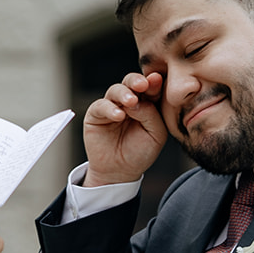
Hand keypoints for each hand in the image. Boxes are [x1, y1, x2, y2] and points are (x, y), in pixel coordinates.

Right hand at [82, 72, 167, 186]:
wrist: (120, 172)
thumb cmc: (140, 152)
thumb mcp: (155, 135)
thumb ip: (151, 115)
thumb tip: (137, 101)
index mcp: (147, 103)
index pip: (151, 87)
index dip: (154, 82)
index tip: (157, 80)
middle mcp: (129, 101)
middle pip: (132, 82)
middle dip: (137, 81)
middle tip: (143, 85)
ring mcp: (112, 106)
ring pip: (116, 90)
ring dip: (124, 93)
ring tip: (131, 101)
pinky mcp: (96, 114)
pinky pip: (101, 105)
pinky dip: (110, 108)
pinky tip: (119, 116)